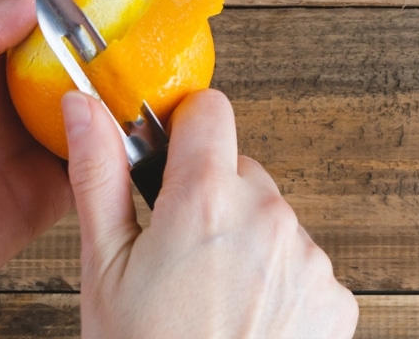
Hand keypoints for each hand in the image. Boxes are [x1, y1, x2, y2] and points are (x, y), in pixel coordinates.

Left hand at [0, 0, 134, 338]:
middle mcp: (6, 92)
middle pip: (74, 42)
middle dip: (118, 18)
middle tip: (163, 5)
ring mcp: (27, 141)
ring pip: (91, 98)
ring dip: (126, 81)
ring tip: (168, 64)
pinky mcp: (42, 192)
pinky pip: (93, 161)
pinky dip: (121, 145)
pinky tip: (146, 131)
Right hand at [63, 87, 358, 338]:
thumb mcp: (104, 268)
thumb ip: (98, 172)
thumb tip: (82, 102)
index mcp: (206, 198)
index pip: (210, 111)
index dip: (183, 129)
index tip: (167, 161)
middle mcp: (268, 216)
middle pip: (238, 169)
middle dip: (209, 196)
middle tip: (176, 256)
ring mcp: (308, 258)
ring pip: (269, 216)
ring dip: (244, 240)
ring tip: (209, 300)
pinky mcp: (335, 299)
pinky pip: (301, 262)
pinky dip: (277, 281)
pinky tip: (245, 322)